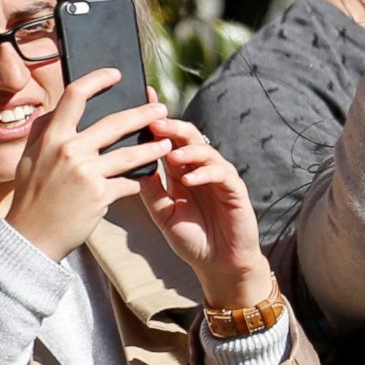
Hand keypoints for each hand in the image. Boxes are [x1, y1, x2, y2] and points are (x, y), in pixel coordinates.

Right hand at [4, 69, 172, 261]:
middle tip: (162, 111)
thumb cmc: (32, 197)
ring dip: (154, 148)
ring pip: (131, 154)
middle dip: (144, 114)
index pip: (75, 96)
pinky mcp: (100, 195)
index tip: (116, 74)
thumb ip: (45, 133)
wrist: (30, 238)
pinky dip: (137, 181)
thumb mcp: (29, 159)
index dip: (97, 79)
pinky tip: (144, 179)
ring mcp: (85, 173)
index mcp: (50, 138)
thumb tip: (59, 108)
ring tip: (167, 144)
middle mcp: (68, 151)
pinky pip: (129, 182)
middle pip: (115, 122)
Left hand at [140, 118, 272, 309]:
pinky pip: (221, 174)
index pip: (168, 140)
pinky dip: (204, 173)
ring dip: (187, 150)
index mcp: (180, 172)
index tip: (143, 100)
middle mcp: (200, 170)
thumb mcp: (162, 213)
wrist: (218, 264)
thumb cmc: (192, 238)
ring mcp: (219, 178)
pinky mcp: (235, 190)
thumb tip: (129, 164)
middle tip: (155, 123)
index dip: (158, 120)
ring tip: (171, 154)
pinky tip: (189, 179)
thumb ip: (150, 189)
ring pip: (206, 151)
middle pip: (188, 137)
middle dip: (172, 127)